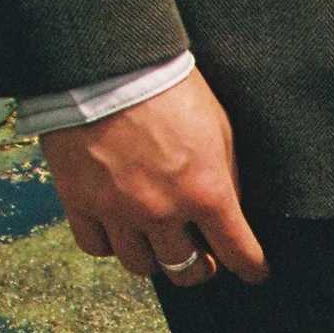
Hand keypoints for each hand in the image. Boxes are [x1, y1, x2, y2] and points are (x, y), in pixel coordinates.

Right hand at [40, 71, 267, 286]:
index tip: (255, 272)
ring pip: (140, 265)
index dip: (252, 268)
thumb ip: (226, 177)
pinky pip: (96, 246)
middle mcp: (162, 211)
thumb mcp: (219, 128)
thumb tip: (231, 213)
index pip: (239, 254)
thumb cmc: (170, 88)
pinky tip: (118, 228)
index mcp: (205, 192)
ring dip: (154, 257)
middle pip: (186, 271)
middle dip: (201, 269)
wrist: (104, 60)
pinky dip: (110, 243)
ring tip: (158, 240)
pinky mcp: (78, 200)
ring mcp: (117, 210)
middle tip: (203, 258)